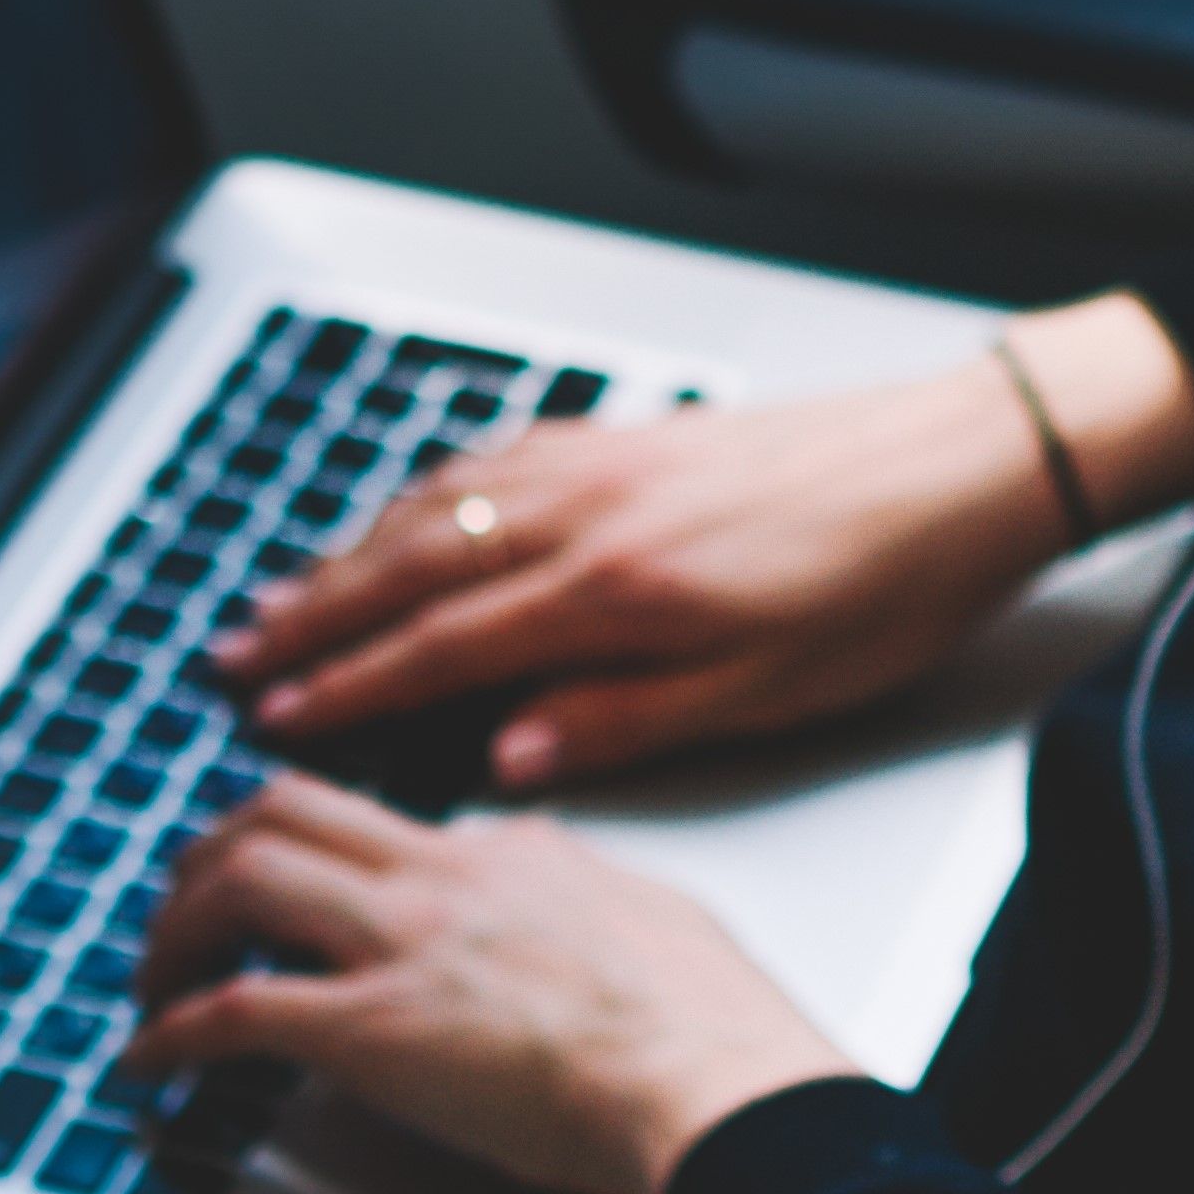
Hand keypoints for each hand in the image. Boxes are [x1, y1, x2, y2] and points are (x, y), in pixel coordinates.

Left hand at [123, 772, 854, 1193]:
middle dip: (212, 851)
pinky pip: (235, 1011)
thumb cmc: (706, 1023)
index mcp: (508, 849)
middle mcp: (438, 875)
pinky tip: (147, 1061)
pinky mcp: (369, 1029)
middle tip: (183, 901)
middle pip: (283, 811)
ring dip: (174, 929)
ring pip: (239, 880)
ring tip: (151, 979)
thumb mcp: (648, 915)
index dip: (315, 849)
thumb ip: (584, 893)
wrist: (710, 1079)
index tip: (290, 883)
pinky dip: (171, 1033)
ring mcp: (398, 944)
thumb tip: (568, 893)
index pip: (379, 821)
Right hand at [216, 298, 1193, 791]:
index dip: (349, 688)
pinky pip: (493, 457)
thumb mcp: (765, 693)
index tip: (277, 719)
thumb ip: (623, 721)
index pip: (444, 647)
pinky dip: (425, 488)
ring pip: (440, 505)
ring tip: (284, 591)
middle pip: (413, 567)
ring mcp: (606, 460)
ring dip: (350, 551)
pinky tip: (408, 505)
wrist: (962, 461)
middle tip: (232, 655)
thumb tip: (505, 759)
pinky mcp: (635, 434)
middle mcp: (590, 512)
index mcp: (616, 591)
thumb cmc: (883, 585)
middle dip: (311, 616)